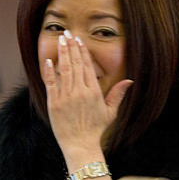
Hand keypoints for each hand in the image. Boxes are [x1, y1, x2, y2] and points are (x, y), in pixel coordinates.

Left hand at [41, 30, 131, 163]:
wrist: (80, 145)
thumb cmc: (96, 129)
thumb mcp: (110, 112)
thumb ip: (118, 94)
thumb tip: (129, 81)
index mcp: (94, 92)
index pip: (87, 66)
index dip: (82, 52)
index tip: (79, 41)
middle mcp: (80, 91)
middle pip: (75, 64)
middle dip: (71, 47)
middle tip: (68, 34)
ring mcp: (66, 96)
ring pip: (63, 69)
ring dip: (62, 53)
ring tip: (60, 40)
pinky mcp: (54, 102)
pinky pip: (51, 83)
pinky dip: (49, 71)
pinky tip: (49, 60)